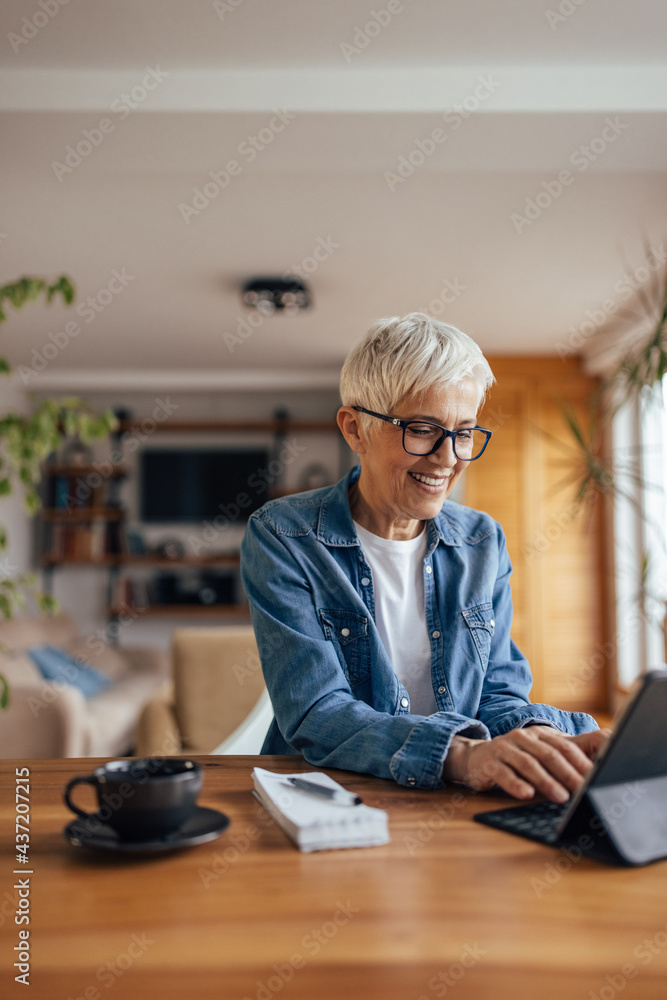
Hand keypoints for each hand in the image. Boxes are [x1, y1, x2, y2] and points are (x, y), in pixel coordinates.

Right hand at [442, 726, 610, 803]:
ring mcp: (504, 748)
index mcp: (538, 735)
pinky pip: (503, 773)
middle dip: (568, 773)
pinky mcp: (488, 762)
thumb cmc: (514, 761)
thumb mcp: (538, 758)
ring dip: (546, 781)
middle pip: (549, 754)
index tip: (596, 778)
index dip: (581, 762)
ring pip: (528, 764)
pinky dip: (516, 784)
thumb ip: (559, 765)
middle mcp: (522, 738)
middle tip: (583, 790)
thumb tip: (589, 781)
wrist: (474, 758)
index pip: (563, 747)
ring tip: (561, 797)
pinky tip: (526, 794)